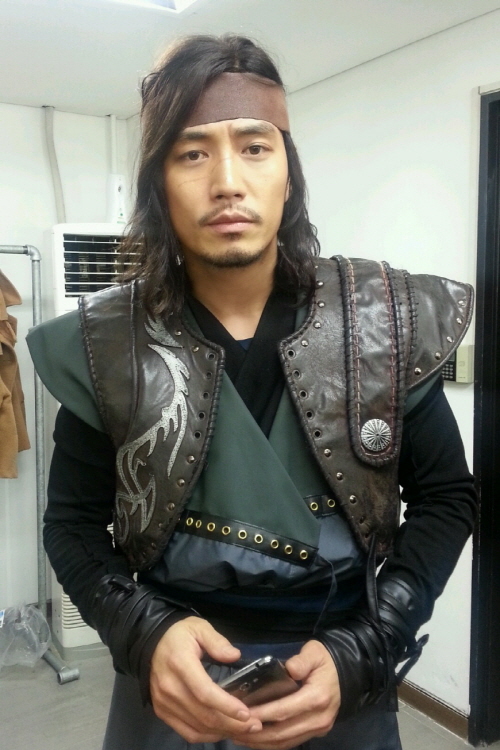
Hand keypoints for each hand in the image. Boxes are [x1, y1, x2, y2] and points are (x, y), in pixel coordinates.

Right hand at [150, 616, 262, 742]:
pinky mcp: (162, 712)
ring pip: (197, 727)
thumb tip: (235, 655)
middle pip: (203, 714)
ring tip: (244, 729)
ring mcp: (164, 703)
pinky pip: (187, 732)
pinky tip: (222, 731)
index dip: (226, 706)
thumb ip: (217, 641)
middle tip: (254, 724)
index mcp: (180, 664)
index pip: (204, 692)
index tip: (246, 713)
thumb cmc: (179, 635)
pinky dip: (206, 736)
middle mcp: (169, 687)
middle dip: (232, 723)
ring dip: (222, 732)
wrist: (151, 642)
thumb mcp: (199, 627)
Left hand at [239, 640, 340, 749]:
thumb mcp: (315, 652)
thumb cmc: (326, 660)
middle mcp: (318, 718)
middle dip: (256, 733)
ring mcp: (318, 728)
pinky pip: (291, 742)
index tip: (242, 714)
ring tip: (239, 736)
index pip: (284, 710)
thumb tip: (288, 669)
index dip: (262, 714)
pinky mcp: (316, 732)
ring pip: (285, 742)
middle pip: (282, 732)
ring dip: (261, 742)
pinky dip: (273, 744)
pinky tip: (256, 740)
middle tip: (233, 729)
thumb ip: (302, 660)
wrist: (347, 672)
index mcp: (316, 698)